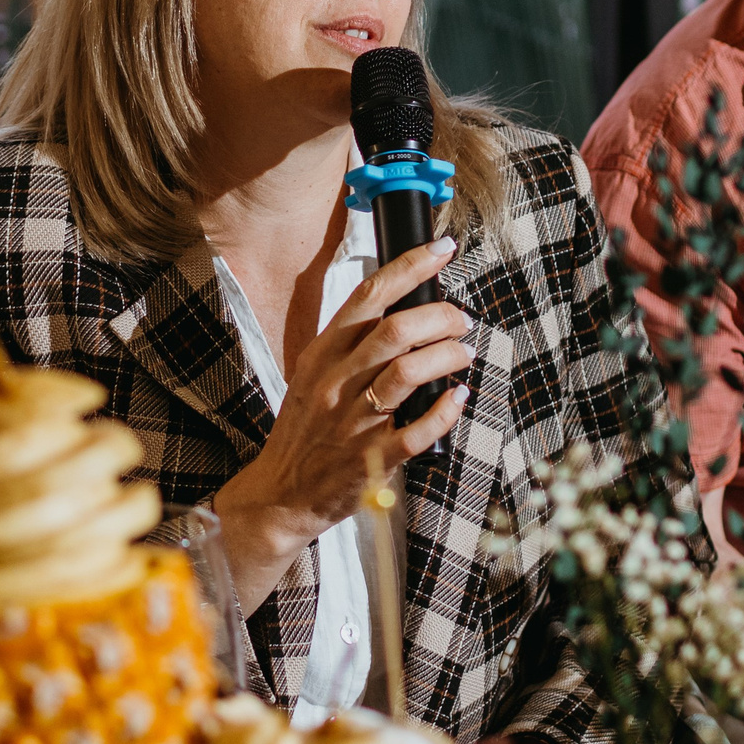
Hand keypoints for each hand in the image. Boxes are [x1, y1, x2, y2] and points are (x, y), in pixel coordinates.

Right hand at [213, 237, 472, 608]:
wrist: (279, 494)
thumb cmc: (305, 431)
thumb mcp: (314, 376)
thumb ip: (351, 345)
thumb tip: (404, 309)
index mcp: (322, 355)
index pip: (368, 296)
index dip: (410, 267)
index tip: (441, 248)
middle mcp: (335, 383)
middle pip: (394, 330)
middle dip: (439, 316)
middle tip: (461, 320)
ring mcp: (352, 422)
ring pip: (407, 373)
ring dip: (446, 356)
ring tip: (463, 353)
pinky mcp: (370, 461)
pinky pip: (416, 431)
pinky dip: (445, 411)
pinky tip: (459, 397)